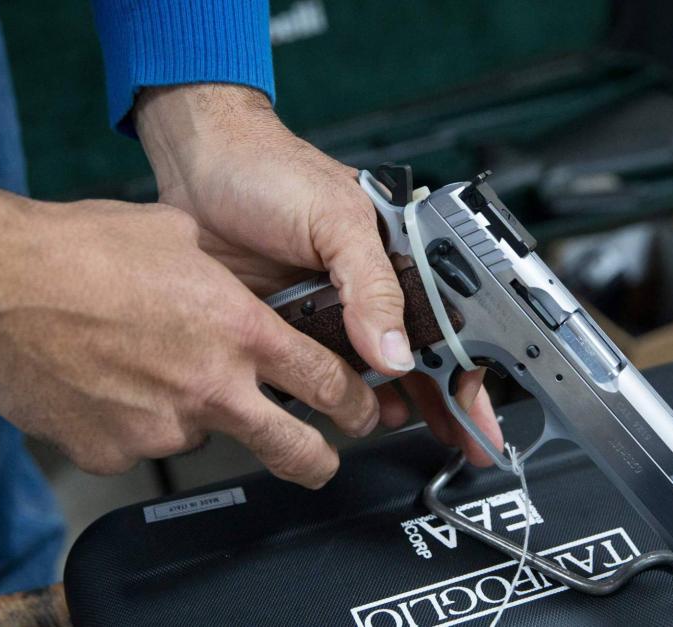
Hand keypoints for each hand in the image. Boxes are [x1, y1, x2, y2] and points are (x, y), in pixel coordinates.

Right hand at [0, 176, 386, 487]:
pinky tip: (107, 382)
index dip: (354, 401)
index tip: (361, 410)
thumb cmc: (80, 250)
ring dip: (191, 411)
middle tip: (323, 459)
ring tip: (146, 366)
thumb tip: (234, 284)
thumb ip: (220, 275)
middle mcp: (210, 387)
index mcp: (238, 330)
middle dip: (319, 459)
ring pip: (201, 433)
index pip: (324, 380)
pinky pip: (140, 441)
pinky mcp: (113, 452)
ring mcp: (162, 426)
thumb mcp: (174, 236)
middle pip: (292, 447)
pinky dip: (133, 420)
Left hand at [134, 84, 502, 464]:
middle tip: (459, 442)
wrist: (199, 165)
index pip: (449, 316)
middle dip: (442, 397)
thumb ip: (372, 286)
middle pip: (417, 350)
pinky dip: (330, 395)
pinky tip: (342, 415)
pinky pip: (316, 367)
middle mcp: (366, 283)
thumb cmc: (269, 169)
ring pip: (368, 366)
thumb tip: (398, 351)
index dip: (467, 363)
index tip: (473, 407)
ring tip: (399, 430)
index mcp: (396, 251)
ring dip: (388, 401)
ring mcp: (327, 305)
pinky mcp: (287, 321)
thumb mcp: (336, 220)